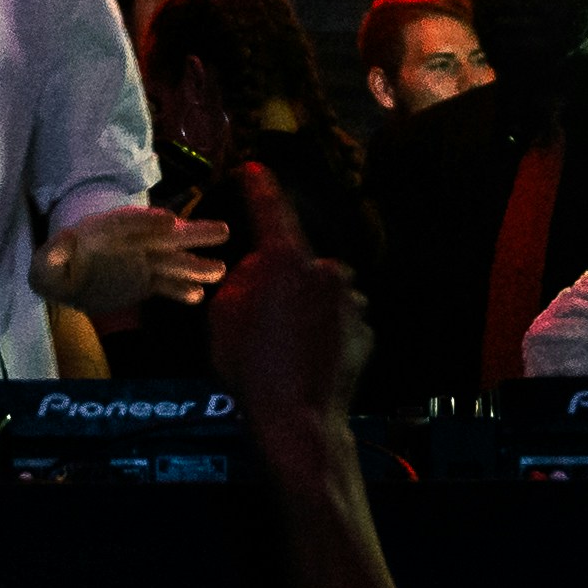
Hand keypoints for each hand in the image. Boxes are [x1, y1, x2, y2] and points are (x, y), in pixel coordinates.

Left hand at [40, 200, 230, 319]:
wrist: (66, 280)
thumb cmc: (56, 267)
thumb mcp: (46, 263)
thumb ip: (53, 255)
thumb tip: (64, 244)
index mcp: (106, 231)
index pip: (130, 222)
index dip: (148, 220)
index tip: (168, 220)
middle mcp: (131, 243)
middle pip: (164, 235)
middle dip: (191, 232)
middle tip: (222, 230)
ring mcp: (141, 263)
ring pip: (173, 261)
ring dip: (196, 265)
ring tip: (220, 269)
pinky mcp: (145, 283)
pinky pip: (166, 285)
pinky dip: (182, 291)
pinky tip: (199, 296)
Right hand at [208, 163, 372, 441]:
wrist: (298, 418)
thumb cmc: (251, 367)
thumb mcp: (222, 317)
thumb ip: (241, 281)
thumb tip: (260, 271)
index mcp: (287, 262)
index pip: (271, 212)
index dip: (260, 188)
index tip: (255, 169)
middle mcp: (327, 271)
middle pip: (297, 263)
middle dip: (281, 280)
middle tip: (260, 320)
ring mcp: (352, 301)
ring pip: (321, 292)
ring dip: (305, 307)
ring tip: (284, 347)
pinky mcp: (365, 329)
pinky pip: (339, 319)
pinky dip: (325, 331)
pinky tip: (308, 358)